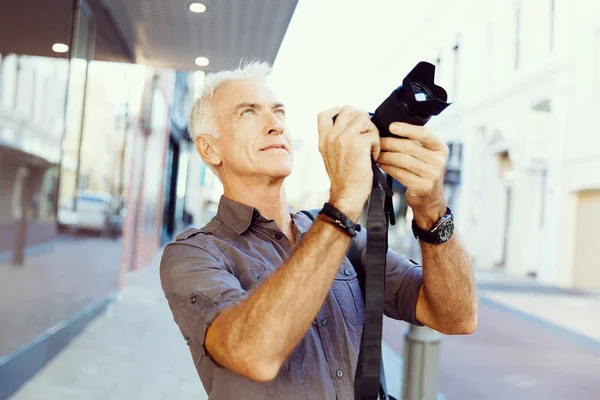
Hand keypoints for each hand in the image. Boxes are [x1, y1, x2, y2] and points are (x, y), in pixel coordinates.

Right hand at [317, 105, 379, 220]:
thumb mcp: (331, 157)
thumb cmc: (344, 179)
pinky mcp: (358, 144)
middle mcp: (331, 137)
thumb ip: (336, 140)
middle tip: (365, 134)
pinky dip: (376, 145)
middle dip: (361, 119)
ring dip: (371, 131)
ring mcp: (344, 138)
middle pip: (348, 110)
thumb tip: (352, 125)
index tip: (348, 118)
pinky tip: (372, 157)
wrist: (347, 195)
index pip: (324, 114)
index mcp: (324, 140)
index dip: (337, 110)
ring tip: (369, 147)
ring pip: (363, 118)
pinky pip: (373, 134)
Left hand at [377, 122, 447, 228]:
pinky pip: (400, 173)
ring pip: (403, 160)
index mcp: (440, 149)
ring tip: (377, 154)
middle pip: (409, 147)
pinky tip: (381, 165)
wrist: (430, 200)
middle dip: (390, 143)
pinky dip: (388, 168)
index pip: (424, 134)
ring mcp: (432, 175)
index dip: (406, 129)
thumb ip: (416, 144)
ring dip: (386, 156)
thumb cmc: (423, 174)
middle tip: (377, 142)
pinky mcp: (423, 187)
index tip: (391, 126)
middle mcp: (438, 161)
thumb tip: (391, 130)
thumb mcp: (426, 157)